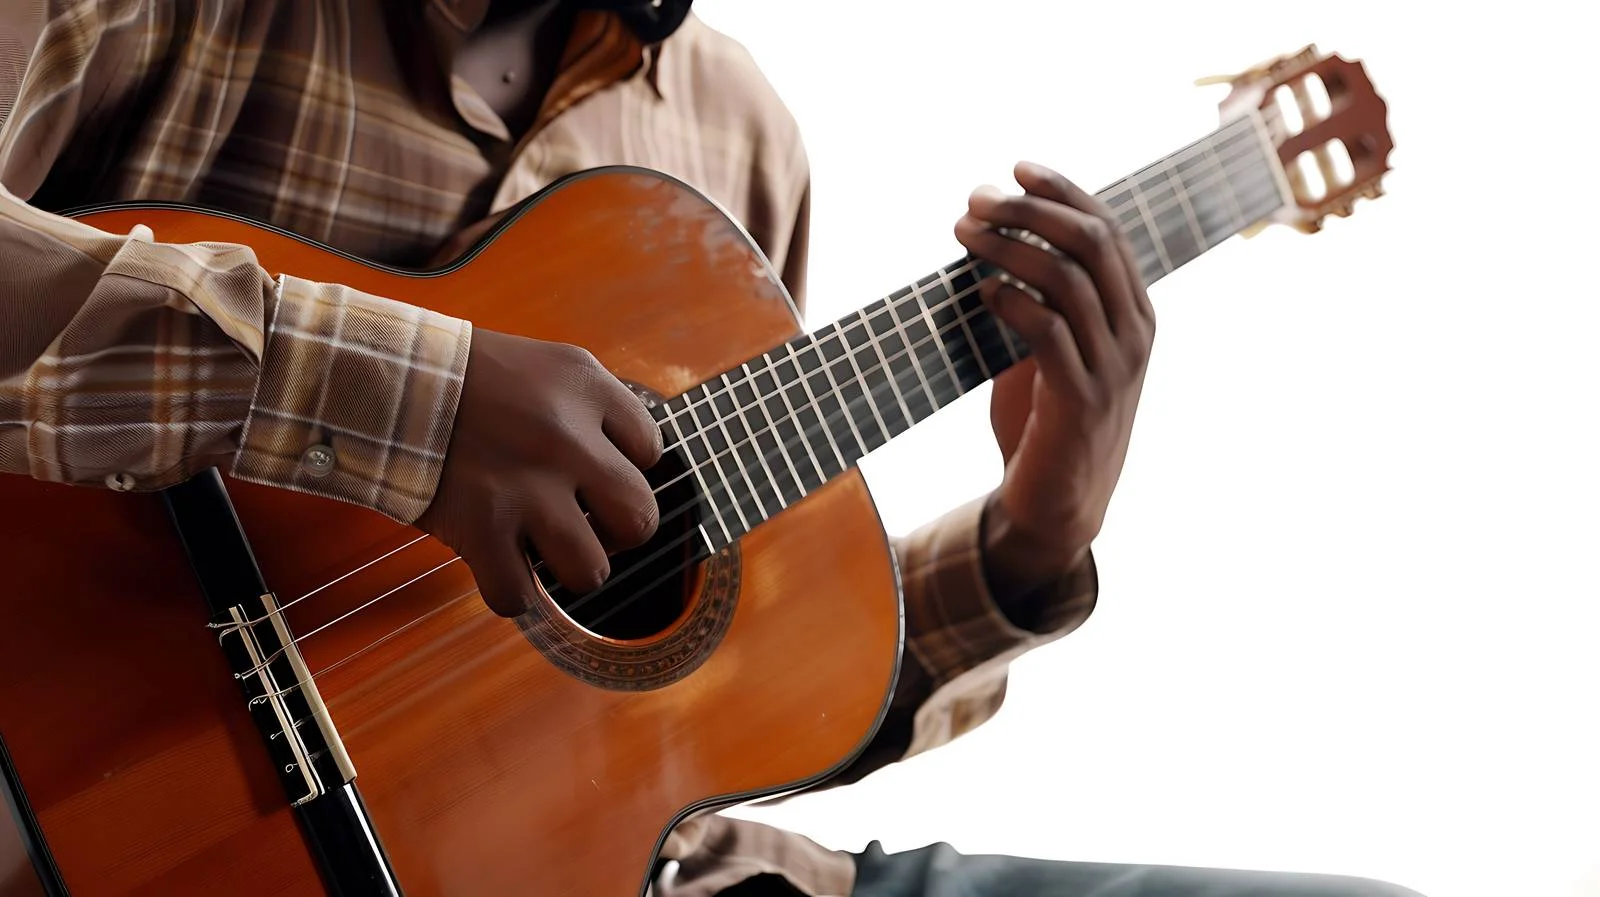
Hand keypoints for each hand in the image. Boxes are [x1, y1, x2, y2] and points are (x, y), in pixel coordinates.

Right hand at [415, 329, 662, 616]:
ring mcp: (524, 488)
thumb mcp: (546, 365)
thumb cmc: (466, 376)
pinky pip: (517, 596)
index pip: (650, 450)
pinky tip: (500, 566)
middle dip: (619, 532)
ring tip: (544, 547)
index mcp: (586, 388)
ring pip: (591, 571)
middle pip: (640, 518)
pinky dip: (510, 593)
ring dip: (570, 568)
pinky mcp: (479, 526)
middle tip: (588, 521)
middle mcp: (566, 439)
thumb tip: (637, 461)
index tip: (591, 467)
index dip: (625, 466)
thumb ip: (596, 406)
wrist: (383, 375)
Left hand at [953, 161, 1154, 593]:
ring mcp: (1114, 367)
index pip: (1107, 229)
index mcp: (1135, 311)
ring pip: (1066, 279)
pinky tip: (979, 292)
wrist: (1058, 504)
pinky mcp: (1081, 399)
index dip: (1063, 191)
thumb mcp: (1049, 348)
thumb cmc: (1045, 419)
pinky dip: (1011, 302)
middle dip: (1029, 210)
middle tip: (975, 201)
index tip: (1016, 168)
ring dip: (1009, 247)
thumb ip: (1037, 298)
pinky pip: (1048, 333)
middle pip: (1091, 242)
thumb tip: (989, 236)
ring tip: (963, 236)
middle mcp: (1135, 332)